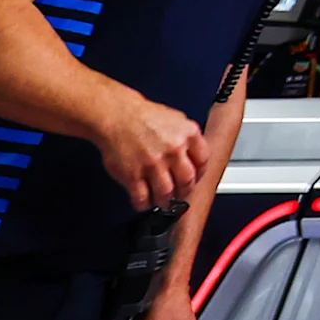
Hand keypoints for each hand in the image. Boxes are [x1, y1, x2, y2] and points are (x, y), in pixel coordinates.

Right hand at [89, 91, 208, 208]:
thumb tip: (195, 156)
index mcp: (188, 134)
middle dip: (183, 191)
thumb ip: (188, 138)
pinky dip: (144, 204)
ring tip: (162, 200)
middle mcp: (173, 149)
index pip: (203, 162)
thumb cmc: (144, 116)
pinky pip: (142, 198)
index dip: (199, 174)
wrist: (117, 115)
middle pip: (187, 181)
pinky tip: (144, 201)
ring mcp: (153, 164)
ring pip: (166, 193)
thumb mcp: (177, 119)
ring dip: (165, 201)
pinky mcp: (133, 175)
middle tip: (179, 193)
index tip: (194, 179)